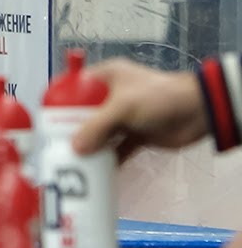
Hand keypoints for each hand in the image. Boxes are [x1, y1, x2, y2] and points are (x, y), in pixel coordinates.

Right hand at [70, 58, 207, 160]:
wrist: (199, 112)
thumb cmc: (160, 97)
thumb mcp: (123, 107)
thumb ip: (96, 127)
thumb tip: (75, 149)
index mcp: (106, 77)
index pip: (74, 86)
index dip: (60, 101)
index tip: (46, 119)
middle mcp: (112, 95)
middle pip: (83, 114)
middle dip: (71, 129)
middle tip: (57, 144)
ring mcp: (124, 116)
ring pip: (99, 133)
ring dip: (90, 146)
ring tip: (73, 160)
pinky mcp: (136, 135)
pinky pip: (116, 149)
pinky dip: (108, 159)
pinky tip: (97, 170)